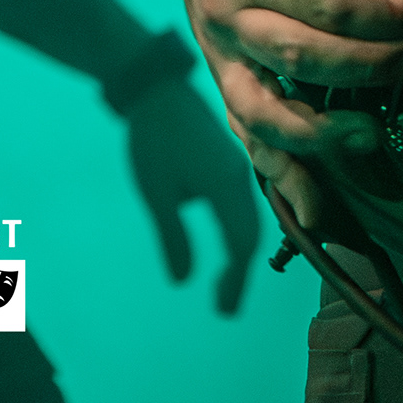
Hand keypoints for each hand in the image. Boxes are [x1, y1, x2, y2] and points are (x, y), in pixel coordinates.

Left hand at [123, 76, 261, 312]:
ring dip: (239, 252)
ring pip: (248, 219)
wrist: (157, 91)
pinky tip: (223, 243)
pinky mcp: (228, 161)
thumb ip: (173, 237)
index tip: (224, 310)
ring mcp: (236, 166)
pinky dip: (236, 231)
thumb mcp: (156, 193)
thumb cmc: (153, 142)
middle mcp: (239, 177)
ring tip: (224, 282)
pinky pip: (241, 205)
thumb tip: (182, 280)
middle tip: (224, 306)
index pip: (240, 243)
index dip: (235, 280)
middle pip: (250, 233)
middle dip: (239, 271)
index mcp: (225, 186)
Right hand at [156, 0, 402, 232]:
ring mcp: (218, 51)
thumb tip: (395, 9)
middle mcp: (229, 15)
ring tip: (369, 136)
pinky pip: (245, 130)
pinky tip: (312, 205)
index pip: (329, 7)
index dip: (382, 20)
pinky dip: (277, 170)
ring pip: (263, 111)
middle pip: (301, 58)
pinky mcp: (218, 73)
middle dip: (365, 71)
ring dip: (319, 135)